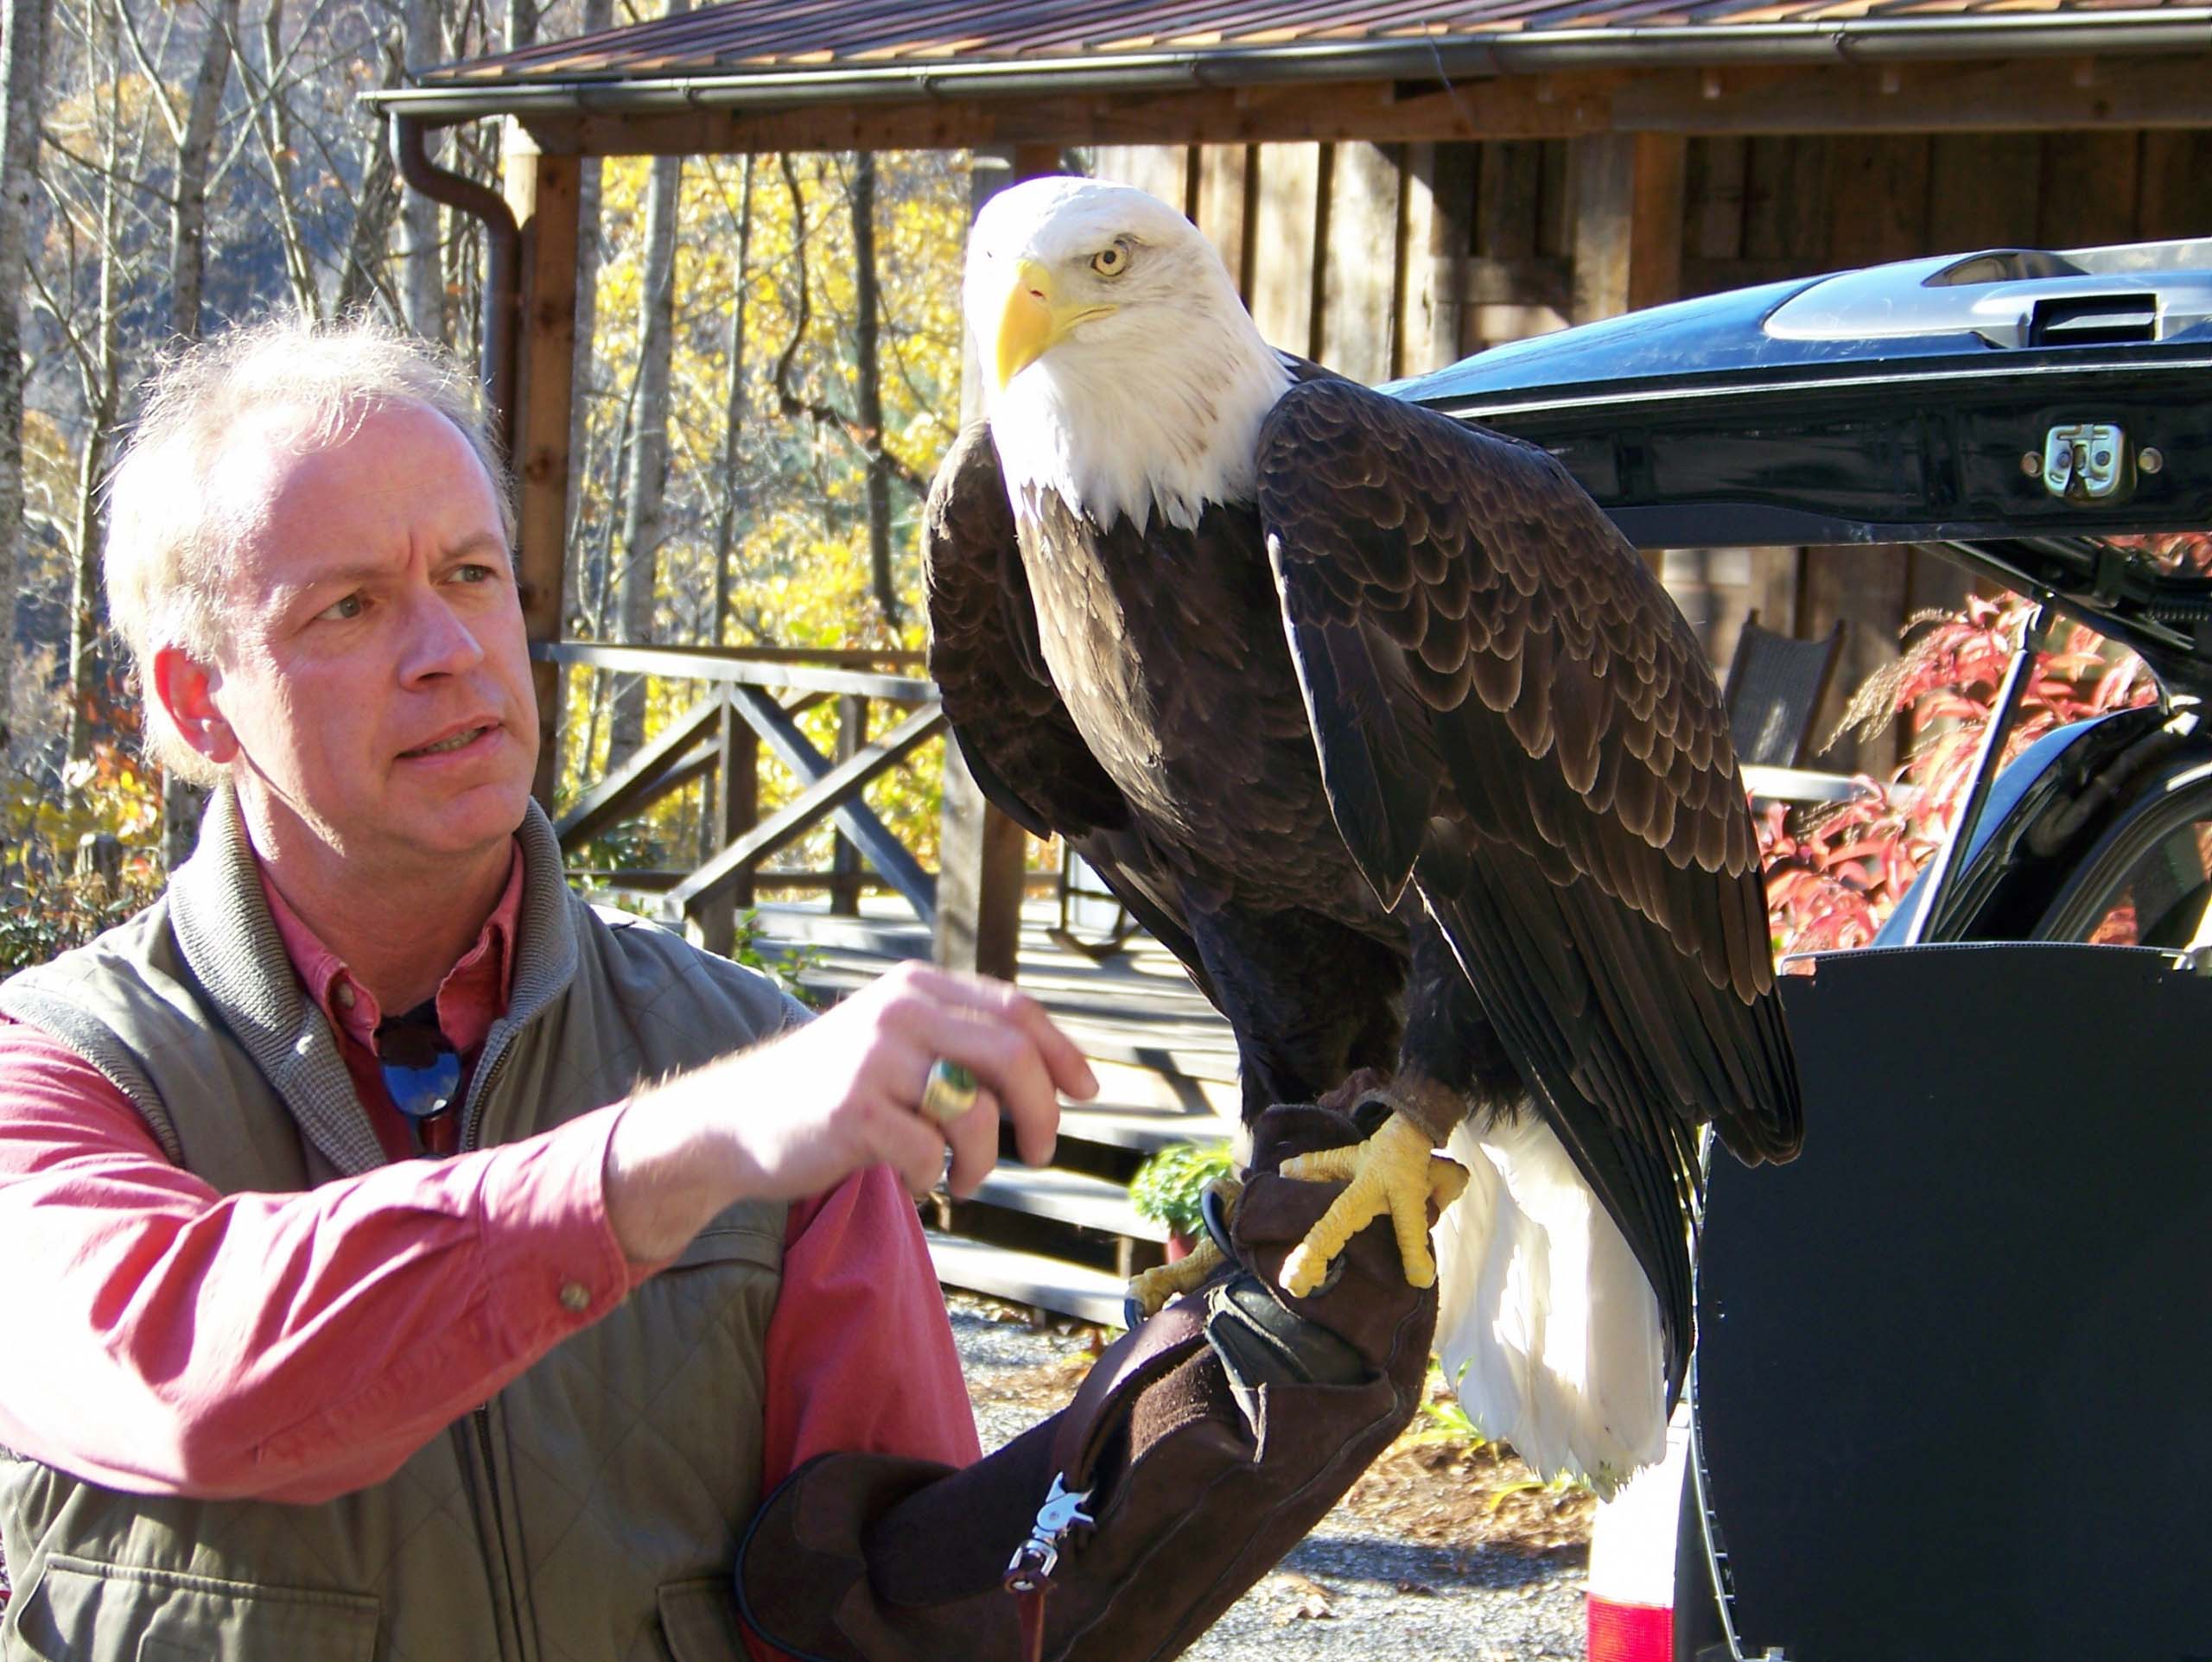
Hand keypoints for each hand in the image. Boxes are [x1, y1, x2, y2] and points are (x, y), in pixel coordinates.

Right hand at [605, 962, 1097, 1259]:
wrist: (731, 1120)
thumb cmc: (831, 1090)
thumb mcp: (895, 1043)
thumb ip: (960, 1043)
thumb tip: (1055, 1073)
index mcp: (916, 986)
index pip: (1015, 1008)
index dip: (1061, 1052)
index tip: (1087, 1091)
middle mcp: (898, 1010)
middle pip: (1011, 1054)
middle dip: (1042, 1111)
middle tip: (1042, 1151)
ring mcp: (873, 1058)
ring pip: (976, 1111)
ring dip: (983, 1160)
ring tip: (962, 1178)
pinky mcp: (851, 1109)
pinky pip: (929, 1153)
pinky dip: (933, 1178)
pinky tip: (911, 1179)